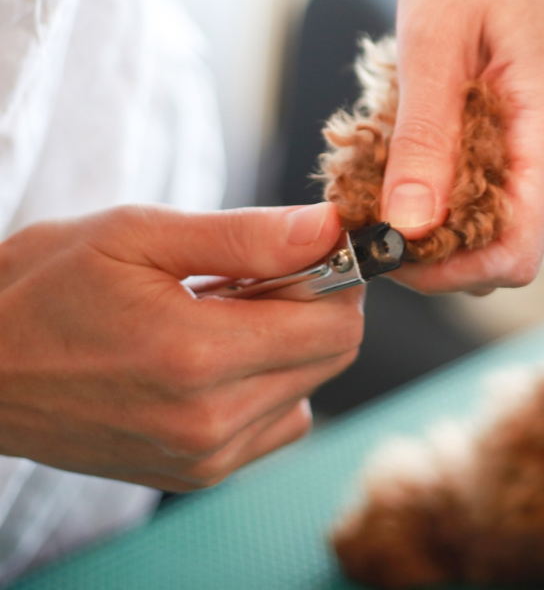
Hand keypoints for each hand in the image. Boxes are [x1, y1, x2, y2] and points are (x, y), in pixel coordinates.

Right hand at [0, 202, 362, 490]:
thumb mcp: (141, 236)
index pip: (336, 322)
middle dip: (317, 303)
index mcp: (198, 356)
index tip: (310, 245)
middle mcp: (208, 421)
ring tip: (224, 312)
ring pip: (310, 388)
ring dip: (289, 343)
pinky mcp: (192, 474)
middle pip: (333, 356)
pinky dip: (269, 383)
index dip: (339, 273)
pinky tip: (217, 353)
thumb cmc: (47, 286)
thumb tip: (330, 226)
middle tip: (258, 272)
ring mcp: (201, 457)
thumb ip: (247, 236)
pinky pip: (276, 423)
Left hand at [379, 0, 543, 293]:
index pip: (517, 253)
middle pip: (512, 236)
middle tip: (369, 197)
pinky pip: (520, 170)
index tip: (380, 249)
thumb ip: (425, 138)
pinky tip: (431, 128)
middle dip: (438, 235)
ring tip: (394, 151)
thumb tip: (409, 229)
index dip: (446, 271)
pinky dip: (469, 168)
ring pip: (514, 206)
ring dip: (450, 200)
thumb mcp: (434, 36)